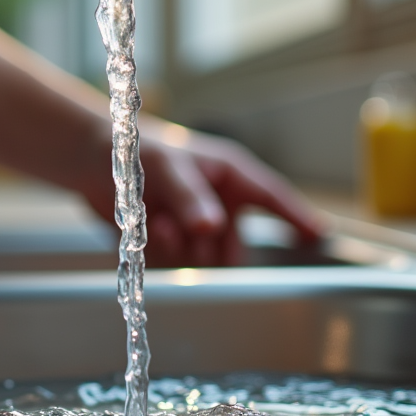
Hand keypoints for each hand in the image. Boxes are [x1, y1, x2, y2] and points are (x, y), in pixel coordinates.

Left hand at [78, 121, 324, 266]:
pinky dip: (161, 250)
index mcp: (231, 177)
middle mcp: (220, 206)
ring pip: (206, 261)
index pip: (273, 199)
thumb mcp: (169, 168)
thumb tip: (212, 228)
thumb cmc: (140, 150)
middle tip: (193, 231)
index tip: (320, 236)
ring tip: (159, 220)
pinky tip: (147, 225)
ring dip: (183, 249)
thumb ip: (190, 198)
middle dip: (214, 248)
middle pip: (236, 248)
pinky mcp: (172, 245)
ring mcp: (197, 228)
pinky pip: (177, 265)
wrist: (95, 162)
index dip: (297, 217)